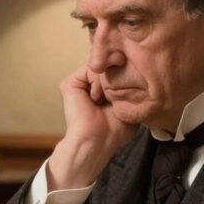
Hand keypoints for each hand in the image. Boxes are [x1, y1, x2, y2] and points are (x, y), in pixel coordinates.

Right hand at [47, 63, 137, 189]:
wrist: (98, 139)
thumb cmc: (116, 129)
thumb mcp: (130, 102)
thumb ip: (132, 84)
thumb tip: (133, 66)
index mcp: (103, 89)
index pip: (116, 68)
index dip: (127, 70)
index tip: (133, 82)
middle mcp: (90, 85)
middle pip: (107, 64)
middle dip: (118, 73)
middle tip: (117, 95)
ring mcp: (79, 83)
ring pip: (100, 65)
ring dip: (108, 82)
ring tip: (105, 100)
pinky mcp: (70, 83)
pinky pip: (90, 69)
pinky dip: (98, 83)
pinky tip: (96, 99)